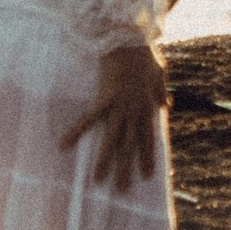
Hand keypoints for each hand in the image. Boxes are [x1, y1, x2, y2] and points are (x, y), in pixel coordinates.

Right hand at [62, 43, 167, 191]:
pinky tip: (63, 145)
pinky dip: (76, 132)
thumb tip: (167, 105)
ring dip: (105, 161)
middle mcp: (134, 112)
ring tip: (98, 180)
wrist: (130, 38)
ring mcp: (119, 107)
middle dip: (126, 169)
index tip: (148, 176)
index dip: (147, 158)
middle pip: (130, 146)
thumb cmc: (144, 54)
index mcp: (146, 108)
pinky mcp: (104, 98)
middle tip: (122, 191)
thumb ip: (161, 92)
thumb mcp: (159, 74)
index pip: (148, 139)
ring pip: (112, 139)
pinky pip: (88, 119)